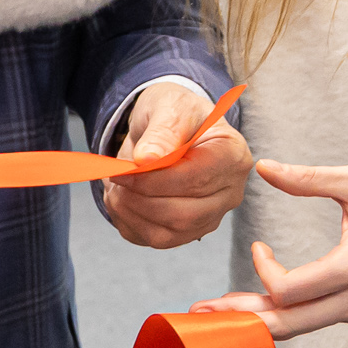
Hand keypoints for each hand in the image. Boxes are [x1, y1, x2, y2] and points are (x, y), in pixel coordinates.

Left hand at [101, 80, 252, 249]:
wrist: (170, 128)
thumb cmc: (175, 113)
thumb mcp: (169, 108)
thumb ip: (162, 132)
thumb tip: (146, 160)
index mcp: (233, 155)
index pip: (195, 180)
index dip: (153, 180)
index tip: (122, 170)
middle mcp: (230, 192)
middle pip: (183, 214)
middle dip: (139, 198)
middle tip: (114, 178)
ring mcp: (212, 216)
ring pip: (169, 233)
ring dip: (132, 212)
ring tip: (115, 186)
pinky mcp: (189, 231)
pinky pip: (156, 239)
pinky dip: (130, 222)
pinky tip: (123, 199)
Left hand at [193, 160, 347, 337]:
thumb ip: (309, 178)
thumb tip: (264, 167)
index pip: (292, 290)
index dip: (265, 272)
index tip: (259, 245)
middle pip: (288, 324)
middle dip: (241, 320)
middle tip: (200, 314)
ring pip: (300, 328)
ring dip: (259, 322)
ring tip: (220, 316)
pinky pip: (316, 321)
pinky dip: (284, 318)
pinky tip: (259, 311)